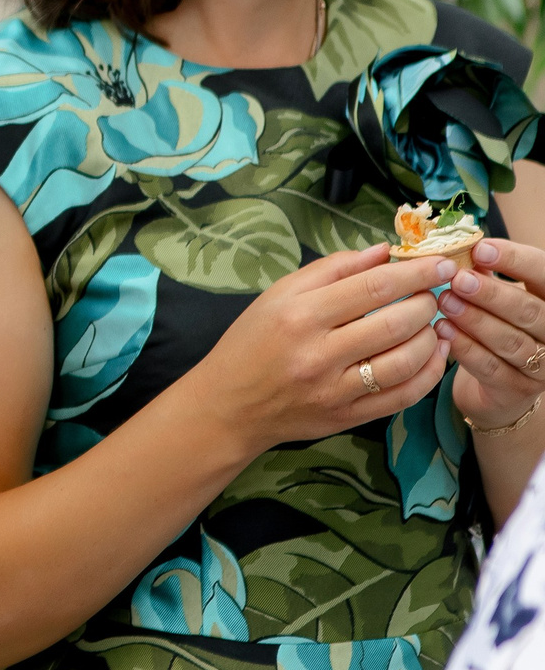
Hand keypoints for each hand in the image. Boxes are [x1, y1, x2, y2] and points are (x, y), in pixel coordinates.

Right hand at [190, 246, 451, 450]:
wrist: (227, 406)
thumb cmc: (251, 343)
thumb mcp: (278, 295)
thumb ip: (331, 269)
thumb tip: (383, 252)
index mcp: (299, 316)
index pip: (373, 287)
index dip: (416, 273)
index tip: (442, 264)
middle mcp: (318, 354)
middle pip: (396, 322)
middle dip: (427, 302)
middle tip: (433, 294)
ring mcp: (334, 389)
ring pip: (405, 361)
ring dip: (431, 338)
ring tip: (431, 324)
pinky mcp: (346, 416)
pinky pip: (403, 396)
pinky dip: (428, 373)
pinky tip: (433, 356)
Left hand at [438, 239, 544, 428]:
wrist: (499, 386)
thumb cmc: (498, 327)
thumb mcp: (498, 297)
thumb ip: (485, 274)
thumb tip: (457, 246)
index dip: (516, 260)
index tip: (481, 249)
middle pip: (531, 311)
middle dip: (493, 294)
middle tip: (459, 279)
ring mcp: (543, 366)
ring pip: (511, 341)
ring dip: (475, 320)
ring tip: (445, 302)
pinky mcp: (518, 389)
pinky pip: (490, 366)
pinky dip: (465, 347)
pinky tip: (441, 330)